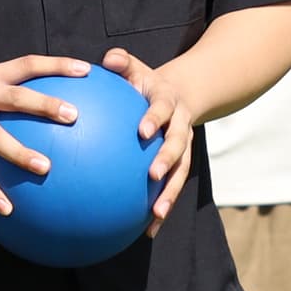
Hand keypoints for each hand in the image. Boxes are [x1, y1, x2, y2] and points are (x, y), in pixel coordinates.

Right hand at [0, 54, 88, 215]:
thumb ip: (4, 95)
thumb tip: (43, 110)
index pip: (28, 65)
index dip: (56, 65)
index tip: (85, 70)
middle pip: (17, 97)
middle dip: (45, 105)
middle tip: (74, 116)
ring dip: (22, 153)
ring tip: (46, 168)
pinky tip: (8, 208)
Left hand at [102, 47, 204, 232]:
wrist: (179, 96)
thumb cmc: (144, 83)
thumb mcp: (136, 68)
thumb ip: (122, 62)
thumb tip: (108, 59)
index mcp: (168, 103)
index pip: (163, 110)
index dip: (155, 119)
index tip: (143, 131)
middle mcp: (180, 127)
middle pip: (179, 146)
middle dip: (168, 160)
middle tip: (153, 175)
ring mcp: (183, 149)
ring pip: (180, 173)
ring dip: (170, 194)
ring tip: (157, 214)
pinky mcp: (178, 167)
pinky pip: (170, 189)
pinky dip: (161, 211)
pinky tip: (148, 231)